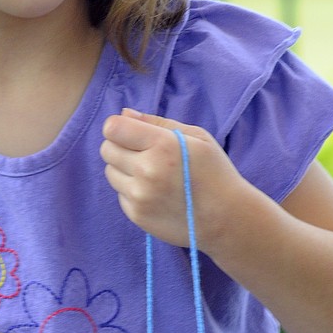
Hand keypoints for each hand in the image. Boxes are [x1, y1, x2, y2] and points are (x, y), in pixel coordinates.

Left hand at [100, 109, 240, 250]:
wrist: (226, 219)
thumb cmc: (214, 173)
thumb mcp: (196, 137)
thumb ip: (157, 123)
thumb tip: (124, 113)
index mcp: (162, 146)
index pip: (113, 128)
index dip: (119, 126)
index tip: (131, 132)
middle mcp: (147, 170)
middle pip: (106, 149)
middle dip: (120, 146)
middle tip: (143, 152)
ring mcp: (140, 196)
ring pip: (110, 172)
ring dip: (124, 169)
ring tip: (151, 173)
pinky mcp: (137, 215)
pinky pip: (120, 193)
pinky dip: (131, 190)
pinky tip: (155, 192)